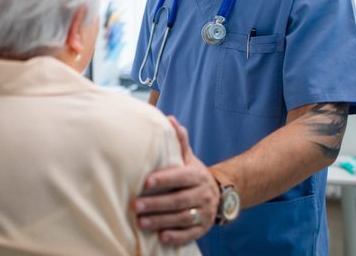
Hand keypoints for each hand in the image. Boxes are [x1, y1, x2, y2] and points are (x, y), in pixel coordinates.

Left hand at [133, 116, 219, 245]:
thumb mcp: (189, 158)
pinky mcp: (203, 229)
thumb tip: (170, 119)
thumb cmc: (193, 174)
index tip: (145, 182)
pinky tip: (161, 237)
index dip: (163, 180)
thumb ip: (180, 141)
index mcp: (196, 175)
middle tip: (135, 206)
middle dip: (156, 204)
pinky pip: (190, 234)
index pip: (180, 177)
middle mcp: (203, 194)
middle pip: (179, 200)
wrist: (220, 194)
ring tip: (141, 223)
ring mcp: (204, 212)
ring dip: (161, 221)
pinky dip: (176, 236)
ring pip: (182, 218)